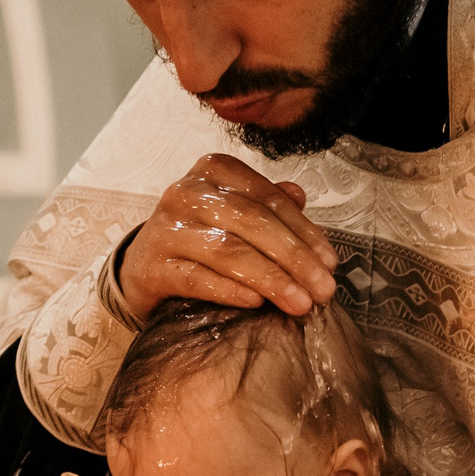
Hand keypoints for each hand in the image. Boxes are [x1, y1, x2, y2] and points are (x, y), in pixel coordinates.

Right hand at [118, 154, 338, 319]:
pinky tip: (256, 304)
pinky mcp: (152, 266)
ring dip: (271, 279)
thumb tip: (300, 195)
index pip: (268, 199)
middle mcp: (186, 192)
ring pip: (228, 251)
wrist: (144, 268)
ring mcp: (166, 229)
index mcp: (214, 171)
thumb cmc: (200, 238)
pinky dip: (230, 291)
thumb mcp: (235, 214)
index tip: (330, 263)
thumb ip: (267, 204)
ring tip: (299, 303)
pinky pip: (197, 278)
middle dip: (294, 259)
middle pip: (252, 223)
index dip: (305, 232)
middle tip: (323, 289)